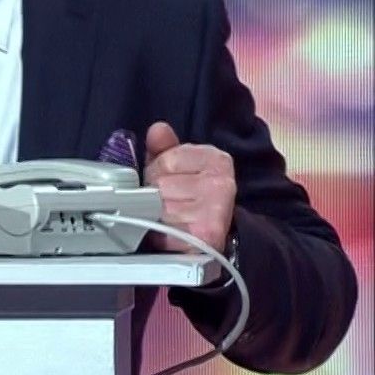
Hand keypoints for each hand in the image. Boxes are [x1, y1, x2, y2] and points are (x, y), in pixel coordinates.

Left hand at [142, 122, 235, 254]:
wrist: (208, 245)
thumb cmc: (189, 202)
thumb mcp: (176, 170)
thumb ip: (164, 148)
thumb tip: (158, 129)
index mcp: (217, 159)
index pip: (166, 159)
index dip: (157, 173)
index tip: (169, 183)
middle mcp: (220, 182)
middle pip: (160, 182)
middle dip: (153, 194)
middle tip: (165, 205)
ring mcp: (216, 208)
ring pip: (159, 206)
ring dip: (155, 215)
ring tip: (170, 220)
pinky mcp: (207, 233)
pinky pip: (164, 228)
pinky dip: (161, 235)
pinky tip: (171, 234)